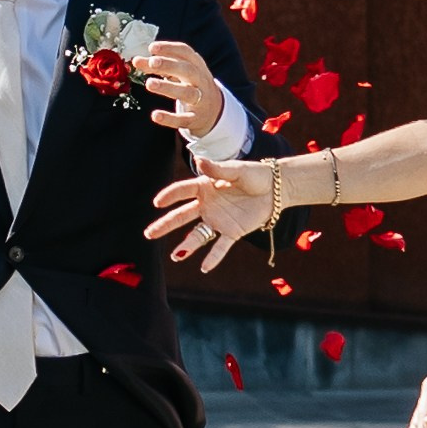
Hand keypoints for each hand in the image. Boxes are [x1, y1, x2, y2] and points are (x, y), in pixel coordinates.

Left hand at [140, 36, 222, 139]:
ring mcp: (200, 100)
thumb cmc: (190, 85)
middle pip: (188, 70)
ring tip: (149, 83)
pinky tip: (155, 115)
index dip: (169, 48)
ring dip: (168, 88)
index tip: (152, 47)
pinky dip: (170, 118)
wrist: (214, 111)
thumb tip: (136, 60)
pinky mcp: (195, 119)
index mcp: (197, 66)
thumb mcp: (177, 73)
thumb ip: (157, 67)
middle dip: (170, 65)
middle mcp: (200, 81)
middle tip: (152, 62)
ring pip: (187, 93)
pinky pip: (183, 119)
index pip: (186, 52)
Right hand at [144, 157, 270, 268]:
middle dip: (165, 225)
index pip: (183, 191)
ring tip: (176, 255)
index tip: (157, 202)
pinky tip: (204, 268)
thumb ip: (217, 169)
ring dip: (187, 245)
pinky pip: (220, 246)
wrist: (277, 189)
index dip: (170, 196)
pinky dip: (213, 257)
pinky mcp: (232, 232)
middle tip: (149, 233)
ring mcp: (218, 220)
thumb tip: (198, 160)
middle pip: (182, 216)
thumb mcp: (237, 170)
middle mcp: (207, 205)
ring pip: (197, 234)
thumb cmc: (256, 175)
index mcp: (205, 187)